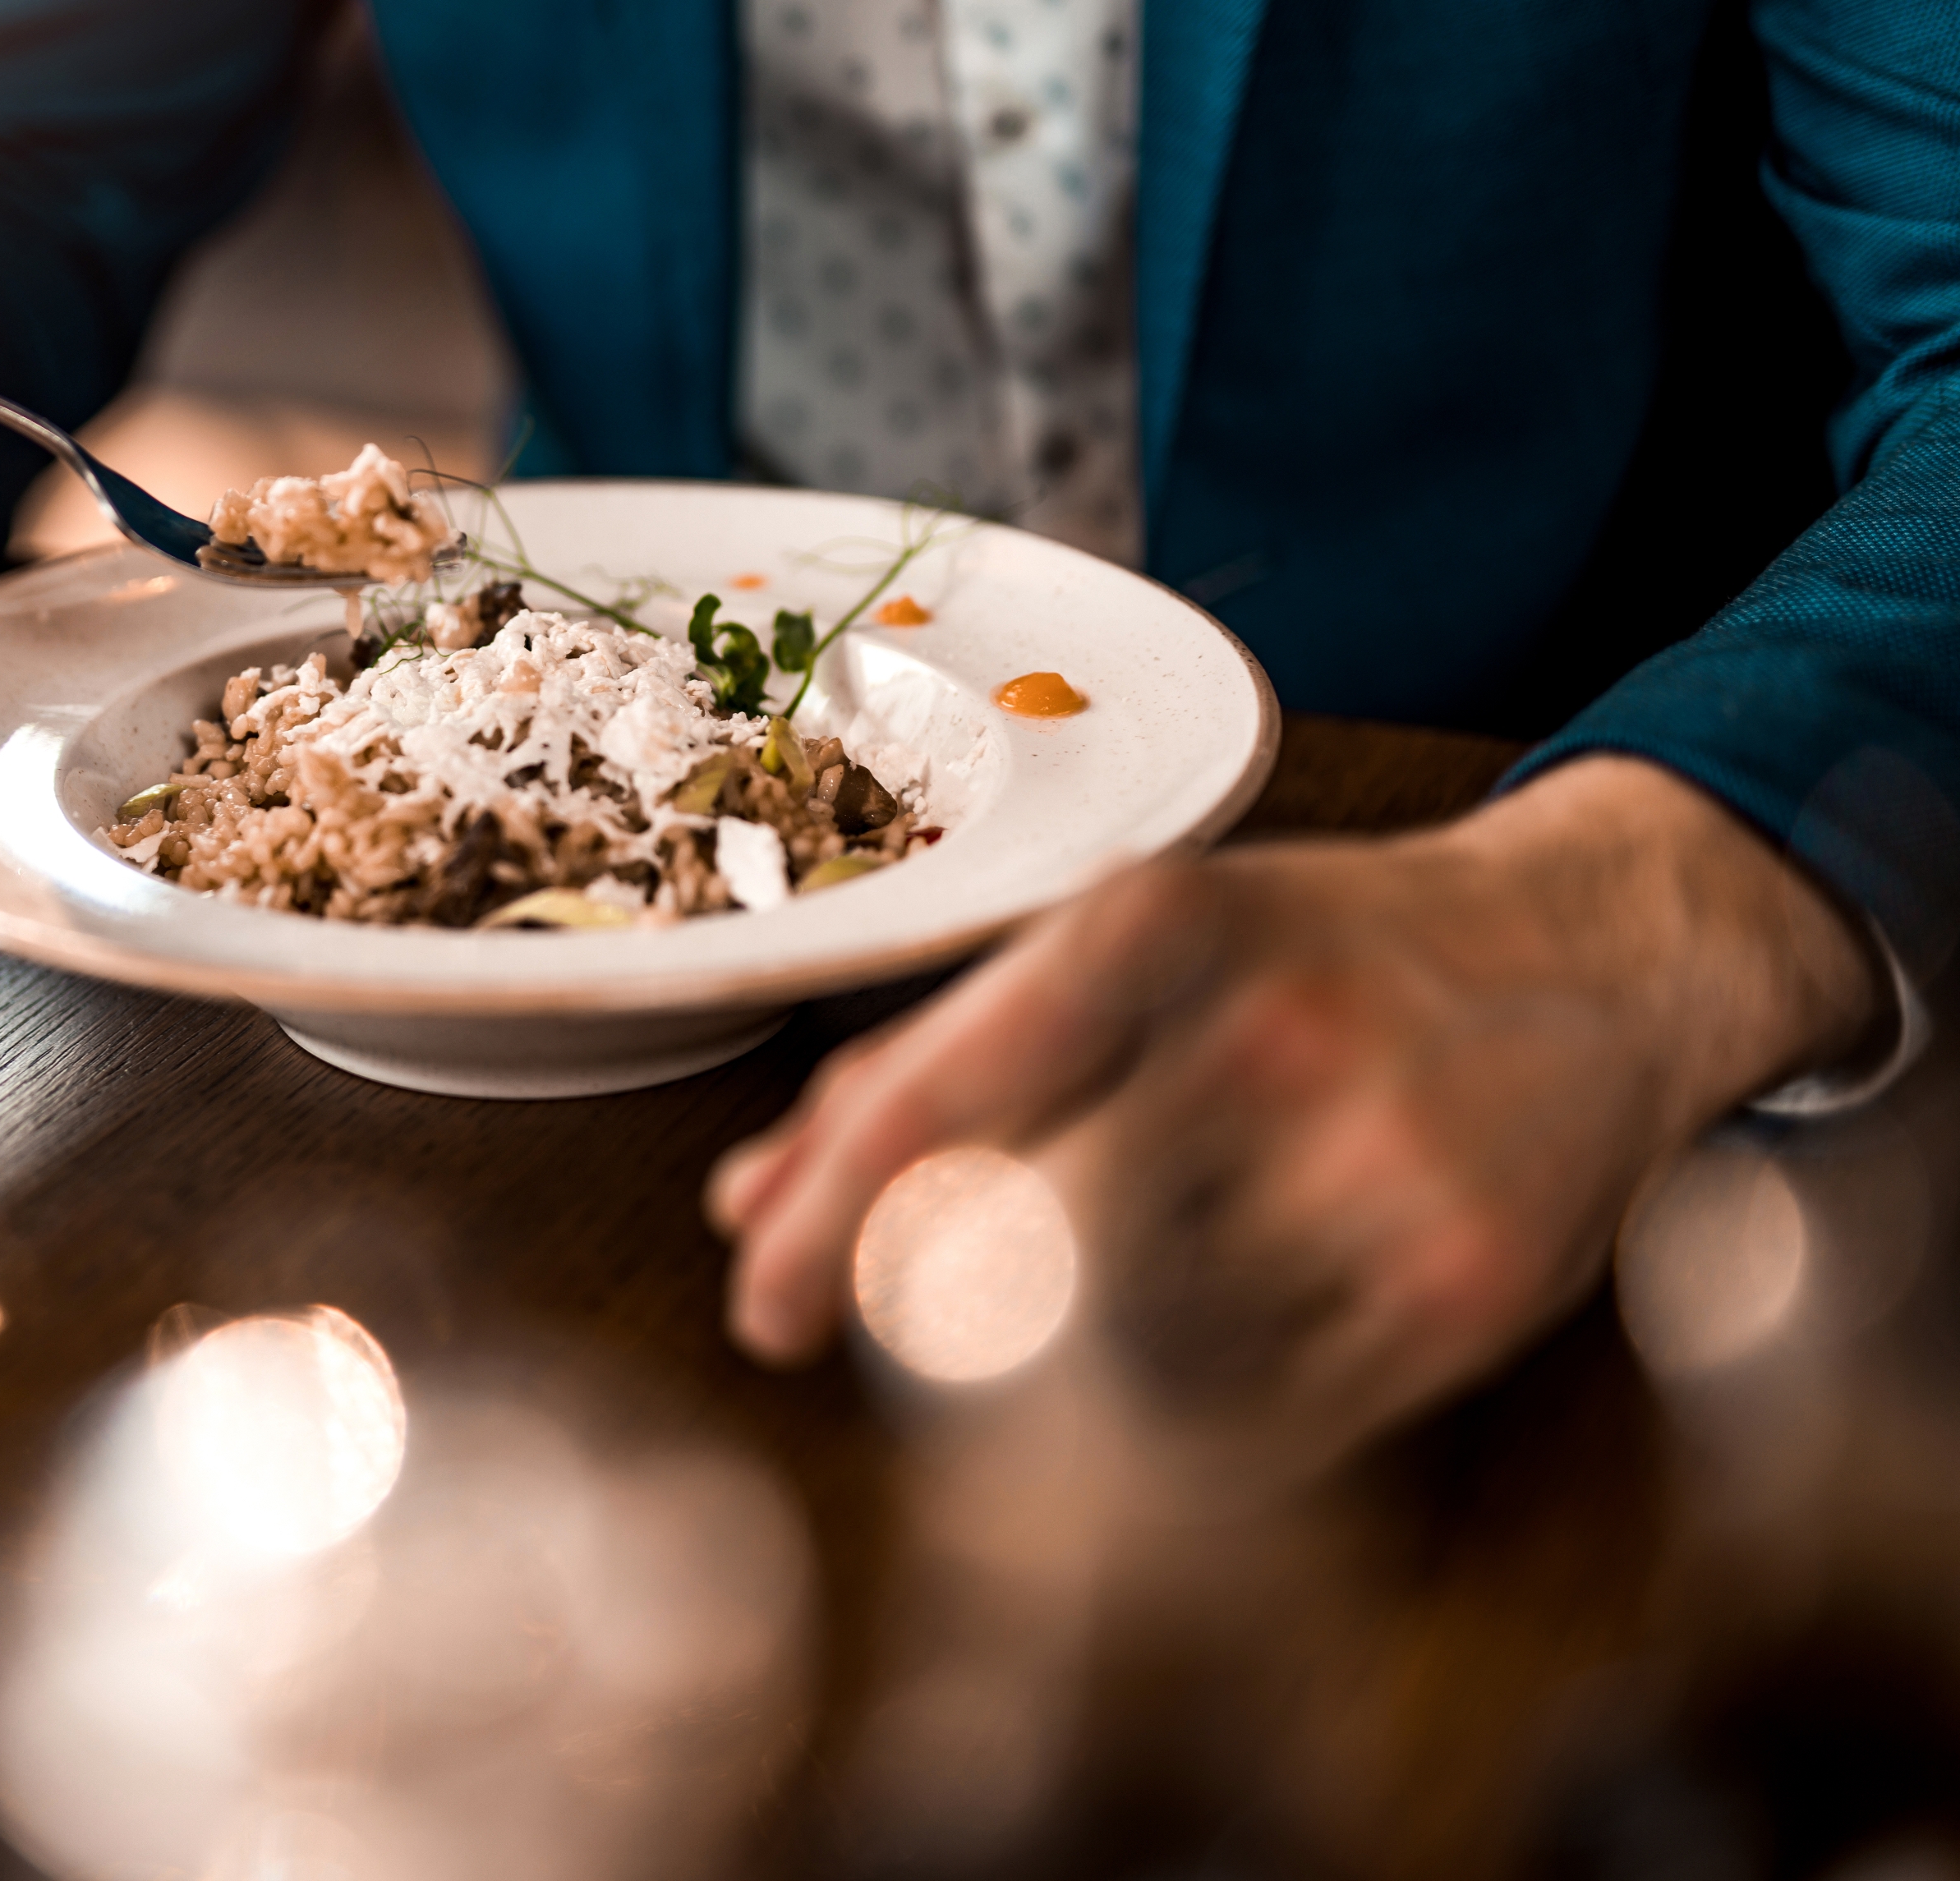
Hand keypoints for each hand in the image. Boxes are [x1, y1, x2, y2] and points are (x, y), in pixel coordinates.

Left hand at [709, 756, 1881, 1452]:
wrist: (1601, 957)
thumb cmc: (1320, 955)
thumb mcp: (1130, 955)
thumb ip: (931, 1067)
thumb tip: (747, 1200)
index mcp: (1159, 925)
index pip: (943, 1092)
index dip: (826, 1221)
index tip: (759, 1307)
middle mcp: (1268, 1034)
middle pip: (1014, 1239)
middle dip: (929, 1307)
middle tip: (906, 1332)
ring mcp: (1375, 1168)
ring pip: (1128, 1348)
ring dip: (1059, 1373)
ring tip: (1086, 1320)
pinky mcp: (1460, 1290)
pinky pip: (1253, 1420)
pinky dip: (1181, 1422)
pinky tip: (1189, 1362)